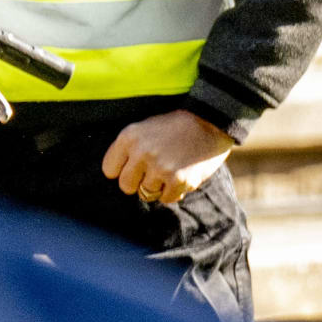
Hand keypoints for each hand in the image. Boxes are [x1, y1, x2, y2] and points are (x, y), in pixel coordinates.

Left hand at [101, 108, 232, 204]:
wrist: (211, 122)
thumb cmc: (176, 127)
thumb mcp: (145, 128)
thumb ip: (129, 149)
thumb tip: (116, 175)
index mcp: (129, 137)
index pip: (109, 170)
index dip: (122, 171)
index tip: (134, 167)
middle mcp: (141, 152)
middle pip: (125, 186)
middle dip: (138, 182)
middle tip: (153, 172)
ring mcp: (160, 167)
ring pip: (146, 194)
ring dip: (157, 187)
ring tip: (169, 171)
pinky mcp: (179, 179)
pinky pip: (166, 199)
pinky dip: (173, 192)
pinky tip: (181, 177)